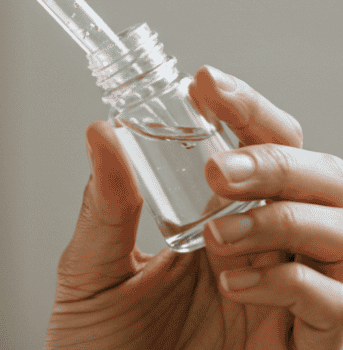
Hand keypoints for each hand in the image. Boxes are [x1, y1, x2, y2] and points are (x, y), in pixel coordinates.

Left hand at [49, 65, 342, 349]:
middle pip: (320, 177)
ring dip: (288, 215)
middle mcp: (269, 253)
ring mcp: (297, 299)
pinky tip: (239, 282)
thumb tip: (103, 132)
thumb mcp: (90, 276)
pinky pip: (342, 304)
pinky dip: (298, 281)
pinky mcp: (312, 346)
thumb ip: (104, 208)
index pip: (255, 147)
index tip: (205, 84)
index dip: (242, 109)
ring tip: (220, 236)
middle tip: (219, 169)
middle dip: (277, 156)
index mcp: (221, 223)